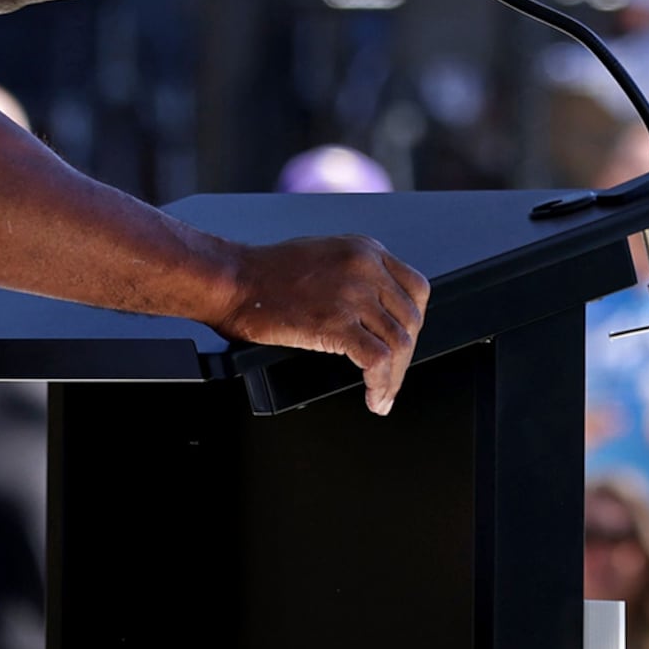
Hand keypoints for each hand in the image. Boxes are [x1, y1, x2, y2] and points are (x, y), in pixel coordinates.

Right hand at [218, 234, 432, 414]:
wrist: (232, 280)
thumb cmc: (264, 273)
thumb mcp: (324, 256)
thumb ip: (355, 275)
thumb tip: (375, 310)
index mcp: (365, 251)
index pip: (416, 289)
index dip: (413, 322)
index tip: (404, 342)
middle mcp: (365, 269)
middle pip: (411, 319)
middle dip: (406, 354)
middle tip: (392, 376)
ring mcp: (352, 295)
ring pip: (400, 343)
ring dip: (395, 377)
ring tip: (384, 395)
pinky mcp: (336, 323)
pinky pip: (377, 361)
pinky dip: (382, 385)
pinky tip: (374, 397)